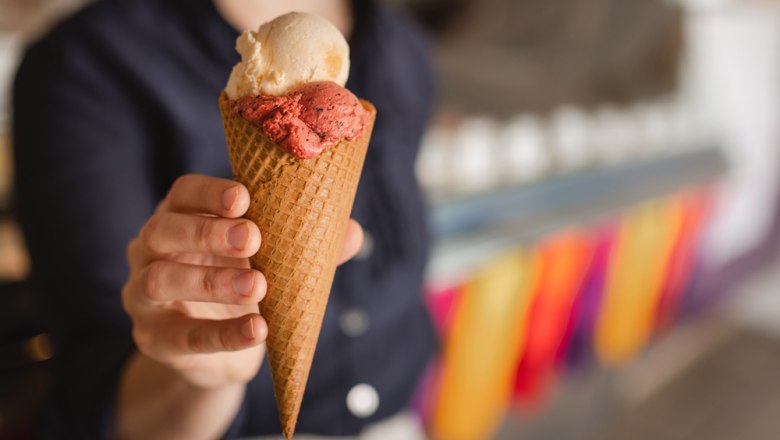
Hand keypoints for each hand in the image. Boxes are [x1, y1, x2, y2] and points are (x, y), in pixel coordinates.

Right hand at [121, 174, 363, 388]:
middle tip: (254, 239)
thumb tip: (352, 232)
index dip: (210, 192)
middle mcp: (150, 249)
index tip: (245, 197)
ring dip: (212, 281)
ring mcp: (143, 295)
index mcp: (180, 217)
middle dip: (207, 232)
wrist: (220, 350)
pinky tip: (257, 331)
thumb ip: (306, 246)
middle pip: (163, 229)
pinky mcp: (153, 339)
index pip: (183, 193)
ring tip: (259, 287)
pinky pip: (181, 337)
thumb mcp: (273, 260)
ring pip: (162, 280)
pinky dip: (222, 334)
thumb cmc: (244, 283)